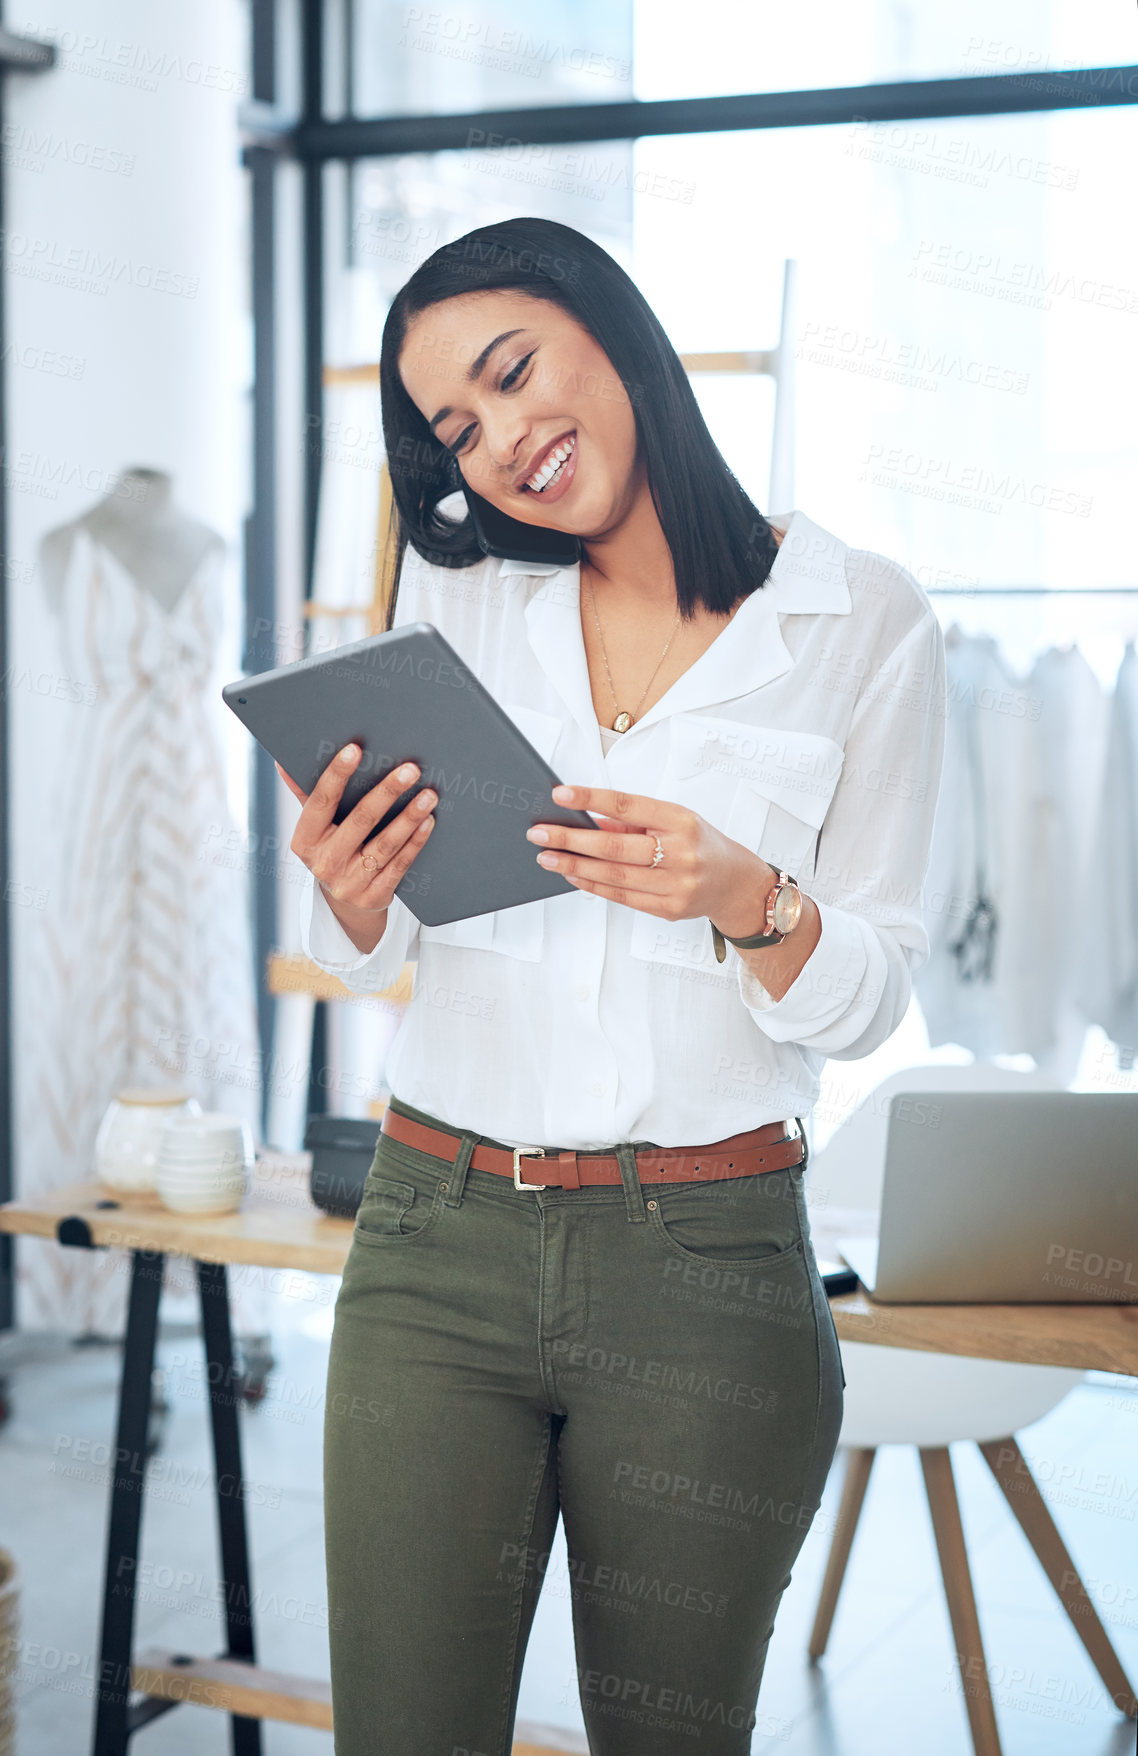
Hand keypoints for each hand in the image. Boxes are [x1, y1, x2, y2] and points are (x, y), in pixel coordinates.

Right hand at [277, 745, 436, 945]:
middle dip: (387, 792)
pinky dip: (415, 842)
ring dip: (409, 817)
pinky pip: (399, 865)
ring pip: (385, 844)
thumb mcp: (315, 829)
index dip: (336, 775)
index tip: (355, 749)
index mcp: (305, 841)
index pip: (320, 802)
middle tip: (410, 769)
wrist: (346, 905)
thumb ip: (305, 794)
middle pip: (360, 820)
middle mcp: (325, 863)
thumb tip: (282, 761)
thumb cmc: (332, 850)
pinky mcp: (374, 896)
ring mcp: (350, 883)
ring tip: (428, 795)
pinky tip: (427, 821)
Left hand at [525, 783, 775, 934]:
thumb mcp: (674, 820)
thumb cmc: (699, 844)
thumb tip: (586, 819)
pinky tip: (572, 875)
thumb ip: (633, 821)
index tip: (560, 794)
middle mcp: (681, 853)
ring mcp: (676, 885)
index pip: (629, 806)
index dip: (592, 799)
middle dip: (572, 839)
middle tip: (539, 833)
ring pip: (615, 875)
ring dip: (575, 865)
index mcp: (682, 821)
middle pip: (616, 846)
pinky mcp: (669, 909)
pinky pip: (623, 897)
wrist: (736, 883)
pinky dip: (593, 885)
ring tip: (547, 857)